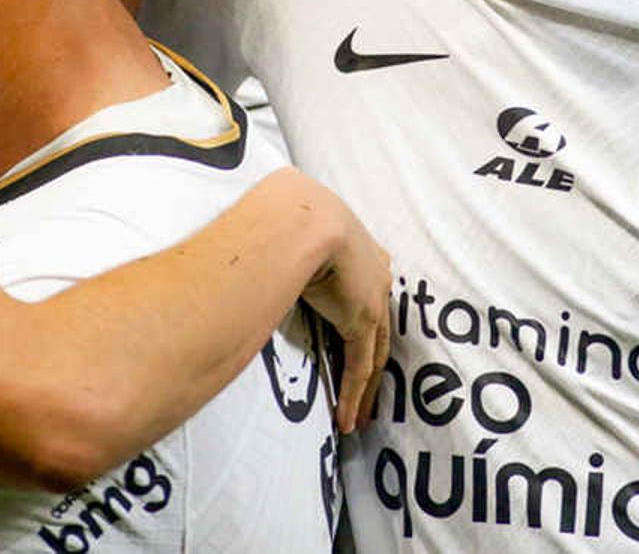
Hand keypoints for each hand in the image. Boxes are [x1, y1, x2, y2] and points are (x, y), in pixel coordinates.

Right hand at [300, 200, 392, 432]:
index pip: (368, 301)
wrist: (305, 217)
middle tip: (367, 401)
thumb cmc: (292, 219)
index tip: (359, 353)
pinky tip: (346, 421)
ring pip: (374, 357)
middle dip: (372, 370)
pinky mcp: (362, 321)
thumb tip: (259, 263)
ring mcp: (374, 301)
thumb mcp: (298, 240)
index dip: (364, 331)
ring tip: (358, 421)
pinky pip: (359, 367)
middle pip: (379, 335)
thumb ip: (290, 260)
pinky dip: (353, 395)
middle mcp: (377, 278)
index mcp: (366, 256)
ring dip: (365, 392)